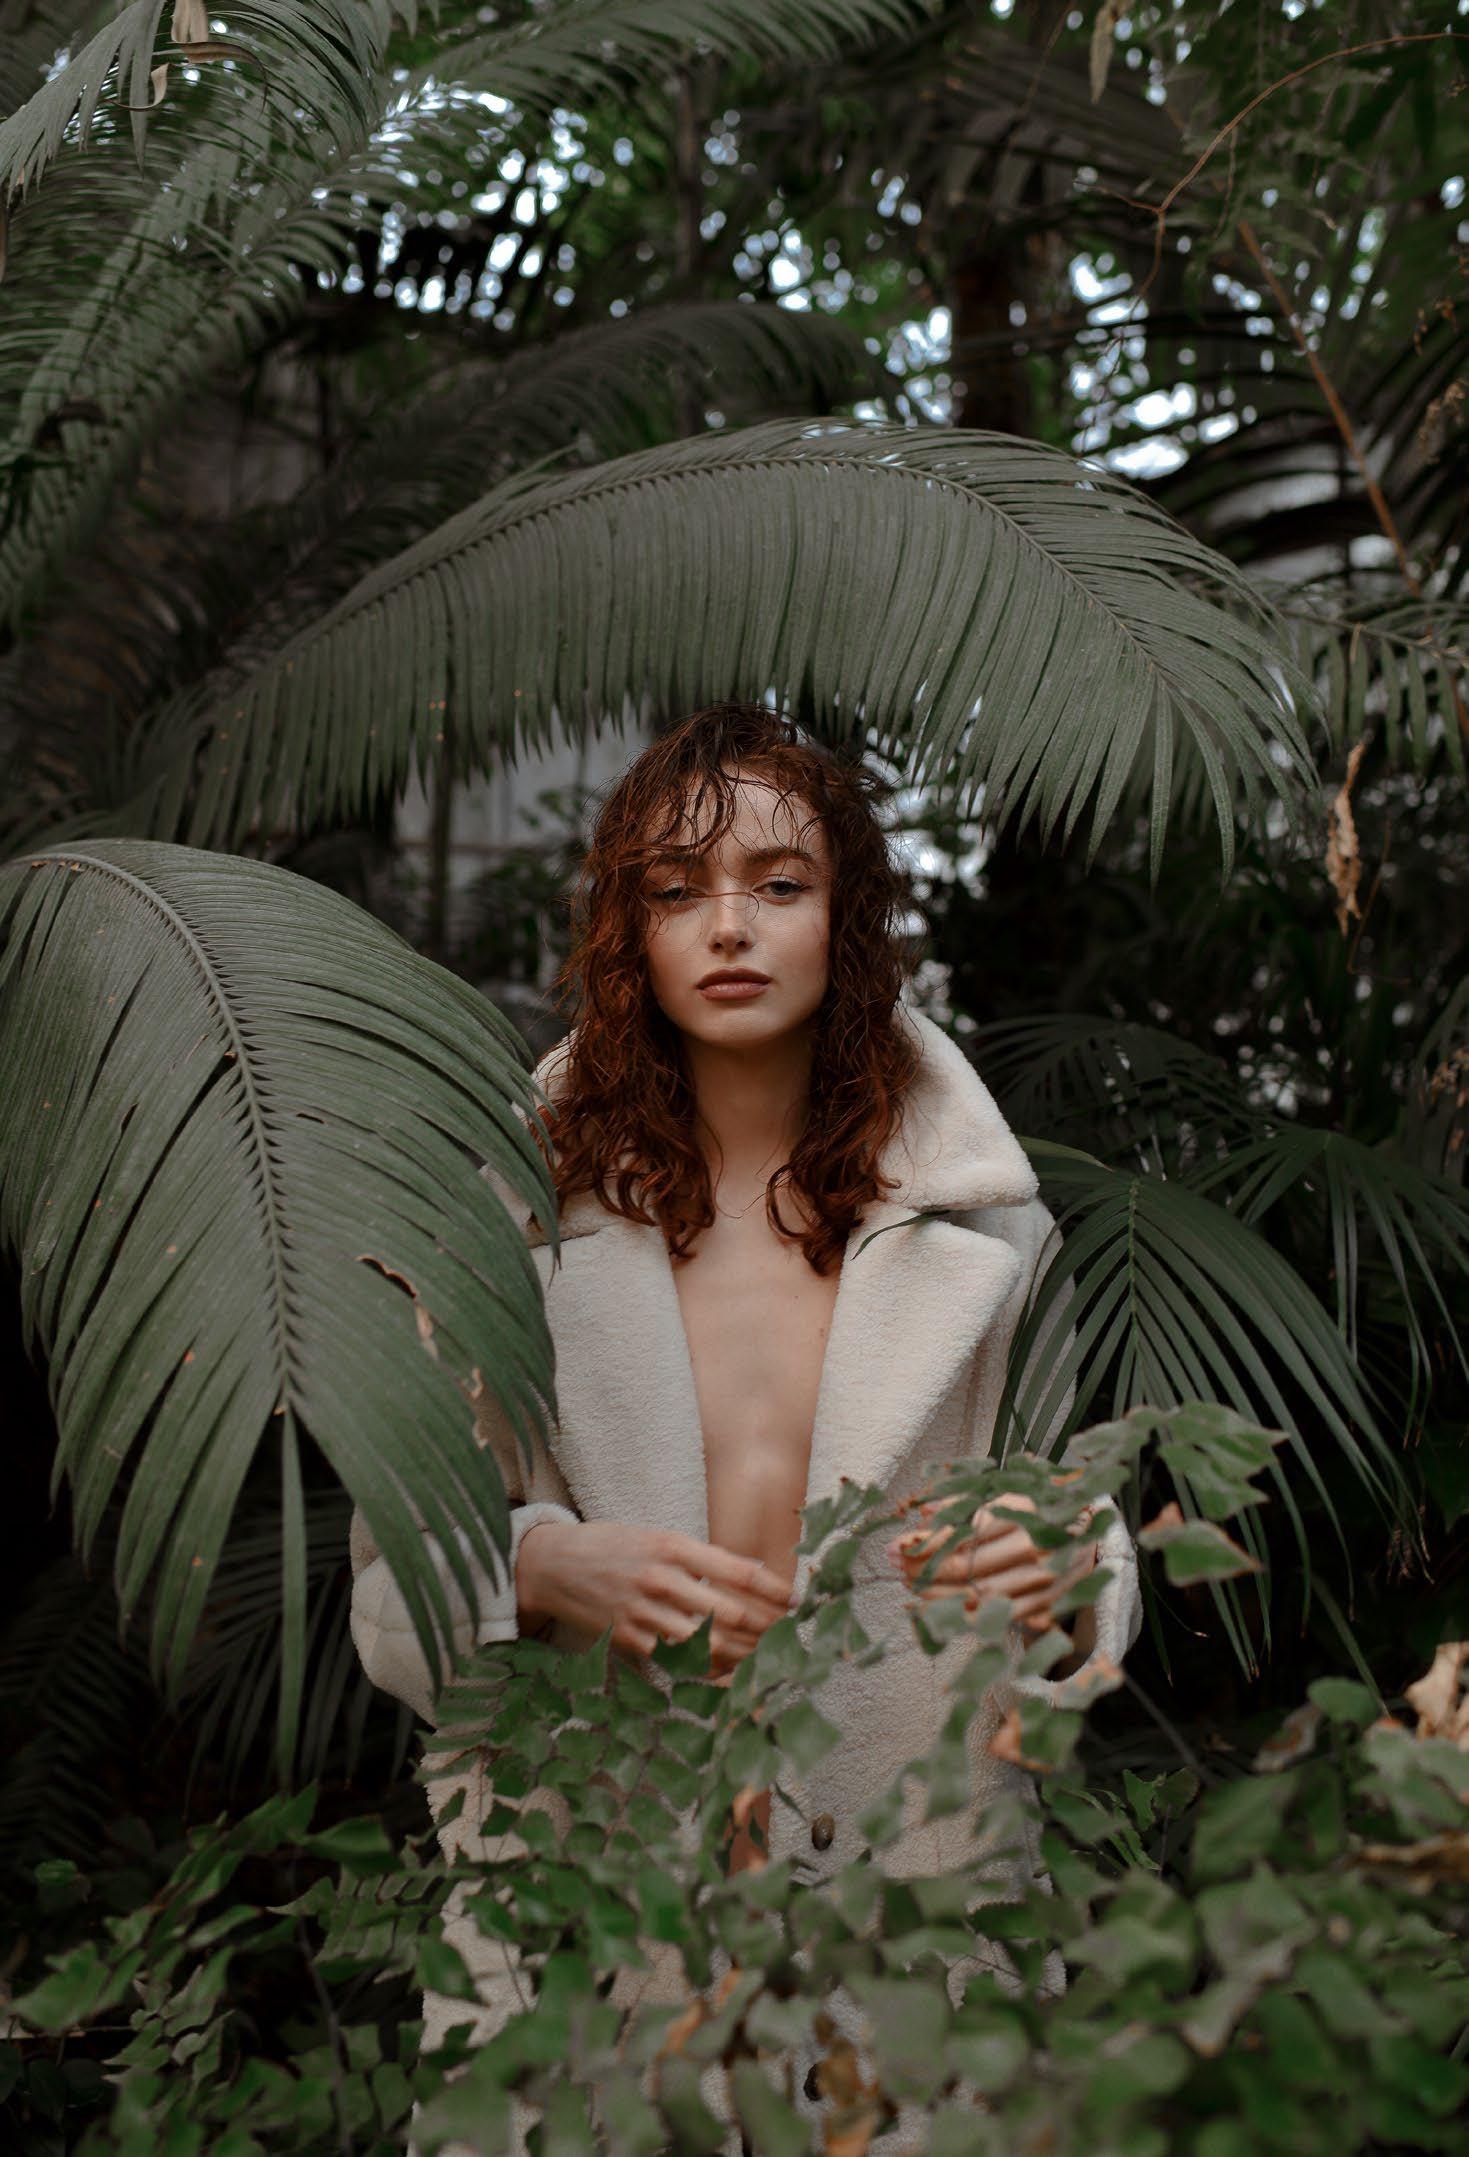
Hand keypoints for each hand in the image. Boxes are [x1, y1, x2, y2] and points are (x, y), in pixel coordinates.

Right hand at [515, 1519, 794, 1674]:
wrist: (551, 1564)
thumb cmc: (613, 1547)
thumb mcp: (657, 1537)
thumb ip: (700, 1557)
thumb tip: (749, 1572)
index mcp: (672, 1546)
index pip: (737, 1571)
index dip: (772, 1589)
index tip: (794, 1601)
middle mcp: (660, 1578)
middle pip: (728, 1613)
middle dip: (765, 1629)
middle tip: (787, 1637)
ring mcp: (643, 1612)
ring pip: (706, 1644)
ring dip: (742, 1655)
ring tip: (765, 1658)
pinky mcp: (628, 1640)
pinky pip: (677, 1662)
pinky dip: (706, 1669)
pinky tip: (726, 1672)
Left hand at [886, 1489, 1097, 1634]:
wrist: (1095, 1533)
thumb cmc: (1040, 1508)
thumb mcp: (1006, 1493)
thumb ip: (965, 1502)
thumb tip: (924, 1513)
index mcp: (1026, 1510)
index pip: (965, 1531)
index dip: (927, 1542)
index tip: (897, 1547)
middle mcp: (1036, 1545)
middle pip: (968, 1565)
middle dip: (925, 1570)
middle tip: (897, 1570)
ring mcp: (1044, 1579)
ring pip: (979, 1594)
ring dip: (938, 1595)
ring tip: (911, 1590)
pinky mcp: (1048, 1604)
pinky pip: (998, 1616)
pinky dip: (965, 1616)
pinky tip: (940, 1612)